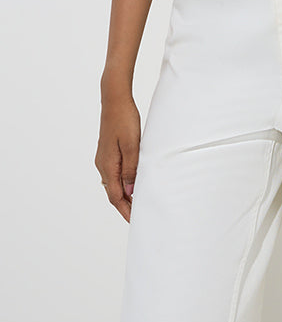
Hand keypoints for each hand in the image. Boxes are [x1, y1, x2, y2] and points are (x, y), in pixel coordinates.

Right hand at [95, 90, 140, 222]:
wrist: (115, 100)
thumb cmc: (124, 120)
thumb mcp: (132, 145)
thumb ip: (131, 170)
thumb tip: (130, 192)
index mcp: (108, 165)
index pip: (116, 197)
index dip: (126, 211)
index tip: (135, 222)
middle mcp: (103, 165)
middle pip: (113, 193)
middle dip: (125, 206)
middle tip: (139, 216)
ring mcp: (104, 158)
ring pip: (113, 183)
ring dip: (124, 195)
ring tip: (138, 203)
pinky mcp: (108, 151)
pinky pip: (115, 173)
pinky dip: (123, 183)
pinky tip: (132, 182)